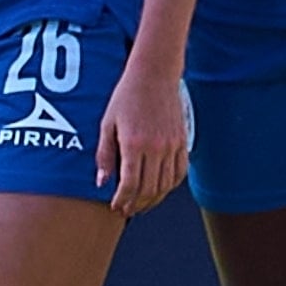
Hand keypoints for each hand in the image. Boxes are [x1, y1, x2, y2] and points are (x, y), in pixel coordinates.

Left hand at [98, 53, 191, 213]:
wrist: (154, 75)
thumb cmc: (127, 96)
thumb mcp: (107, 124)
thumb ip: (105, 155)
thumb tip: (103, 183)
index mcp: (134, 143)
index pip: (130, 184)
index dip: (123, 200)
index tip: (116, 206)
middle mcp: (155, 148)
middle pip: (149, 190)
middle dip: (137, 205)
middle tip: (127, 210)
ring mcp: (172, 146)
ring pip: (166, 185)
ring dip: (153, 200)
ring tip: (142, 204)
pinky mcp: (182, 142)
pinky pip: (179, 173)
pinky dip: (170, 186)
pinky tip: (160, 189)